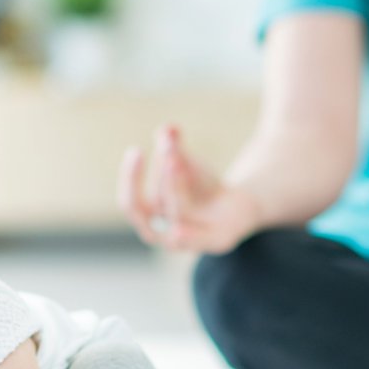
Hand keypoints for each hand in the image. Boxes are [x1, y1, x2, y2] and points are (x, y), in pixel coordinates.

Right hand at [118, 126, 261, 253]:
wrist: (238, 208)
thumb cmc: (201, 187)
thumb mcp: (185, 163)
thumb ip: (173, 146)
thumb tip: (167, 128)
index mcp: (151, 219)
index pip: (131, 204)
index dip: (130, 179)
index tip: (136, 150)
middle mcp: (166, 235)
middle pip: (148, 212)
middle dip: (154, 180)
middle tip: (164, 151)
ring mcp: (191, 241)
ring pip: (178, 214)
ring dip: (175, 186)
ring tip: (178, 159)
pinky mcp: (218, 240)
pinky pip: (202, 240)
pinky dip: (189, 237)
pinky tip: (179, 230)